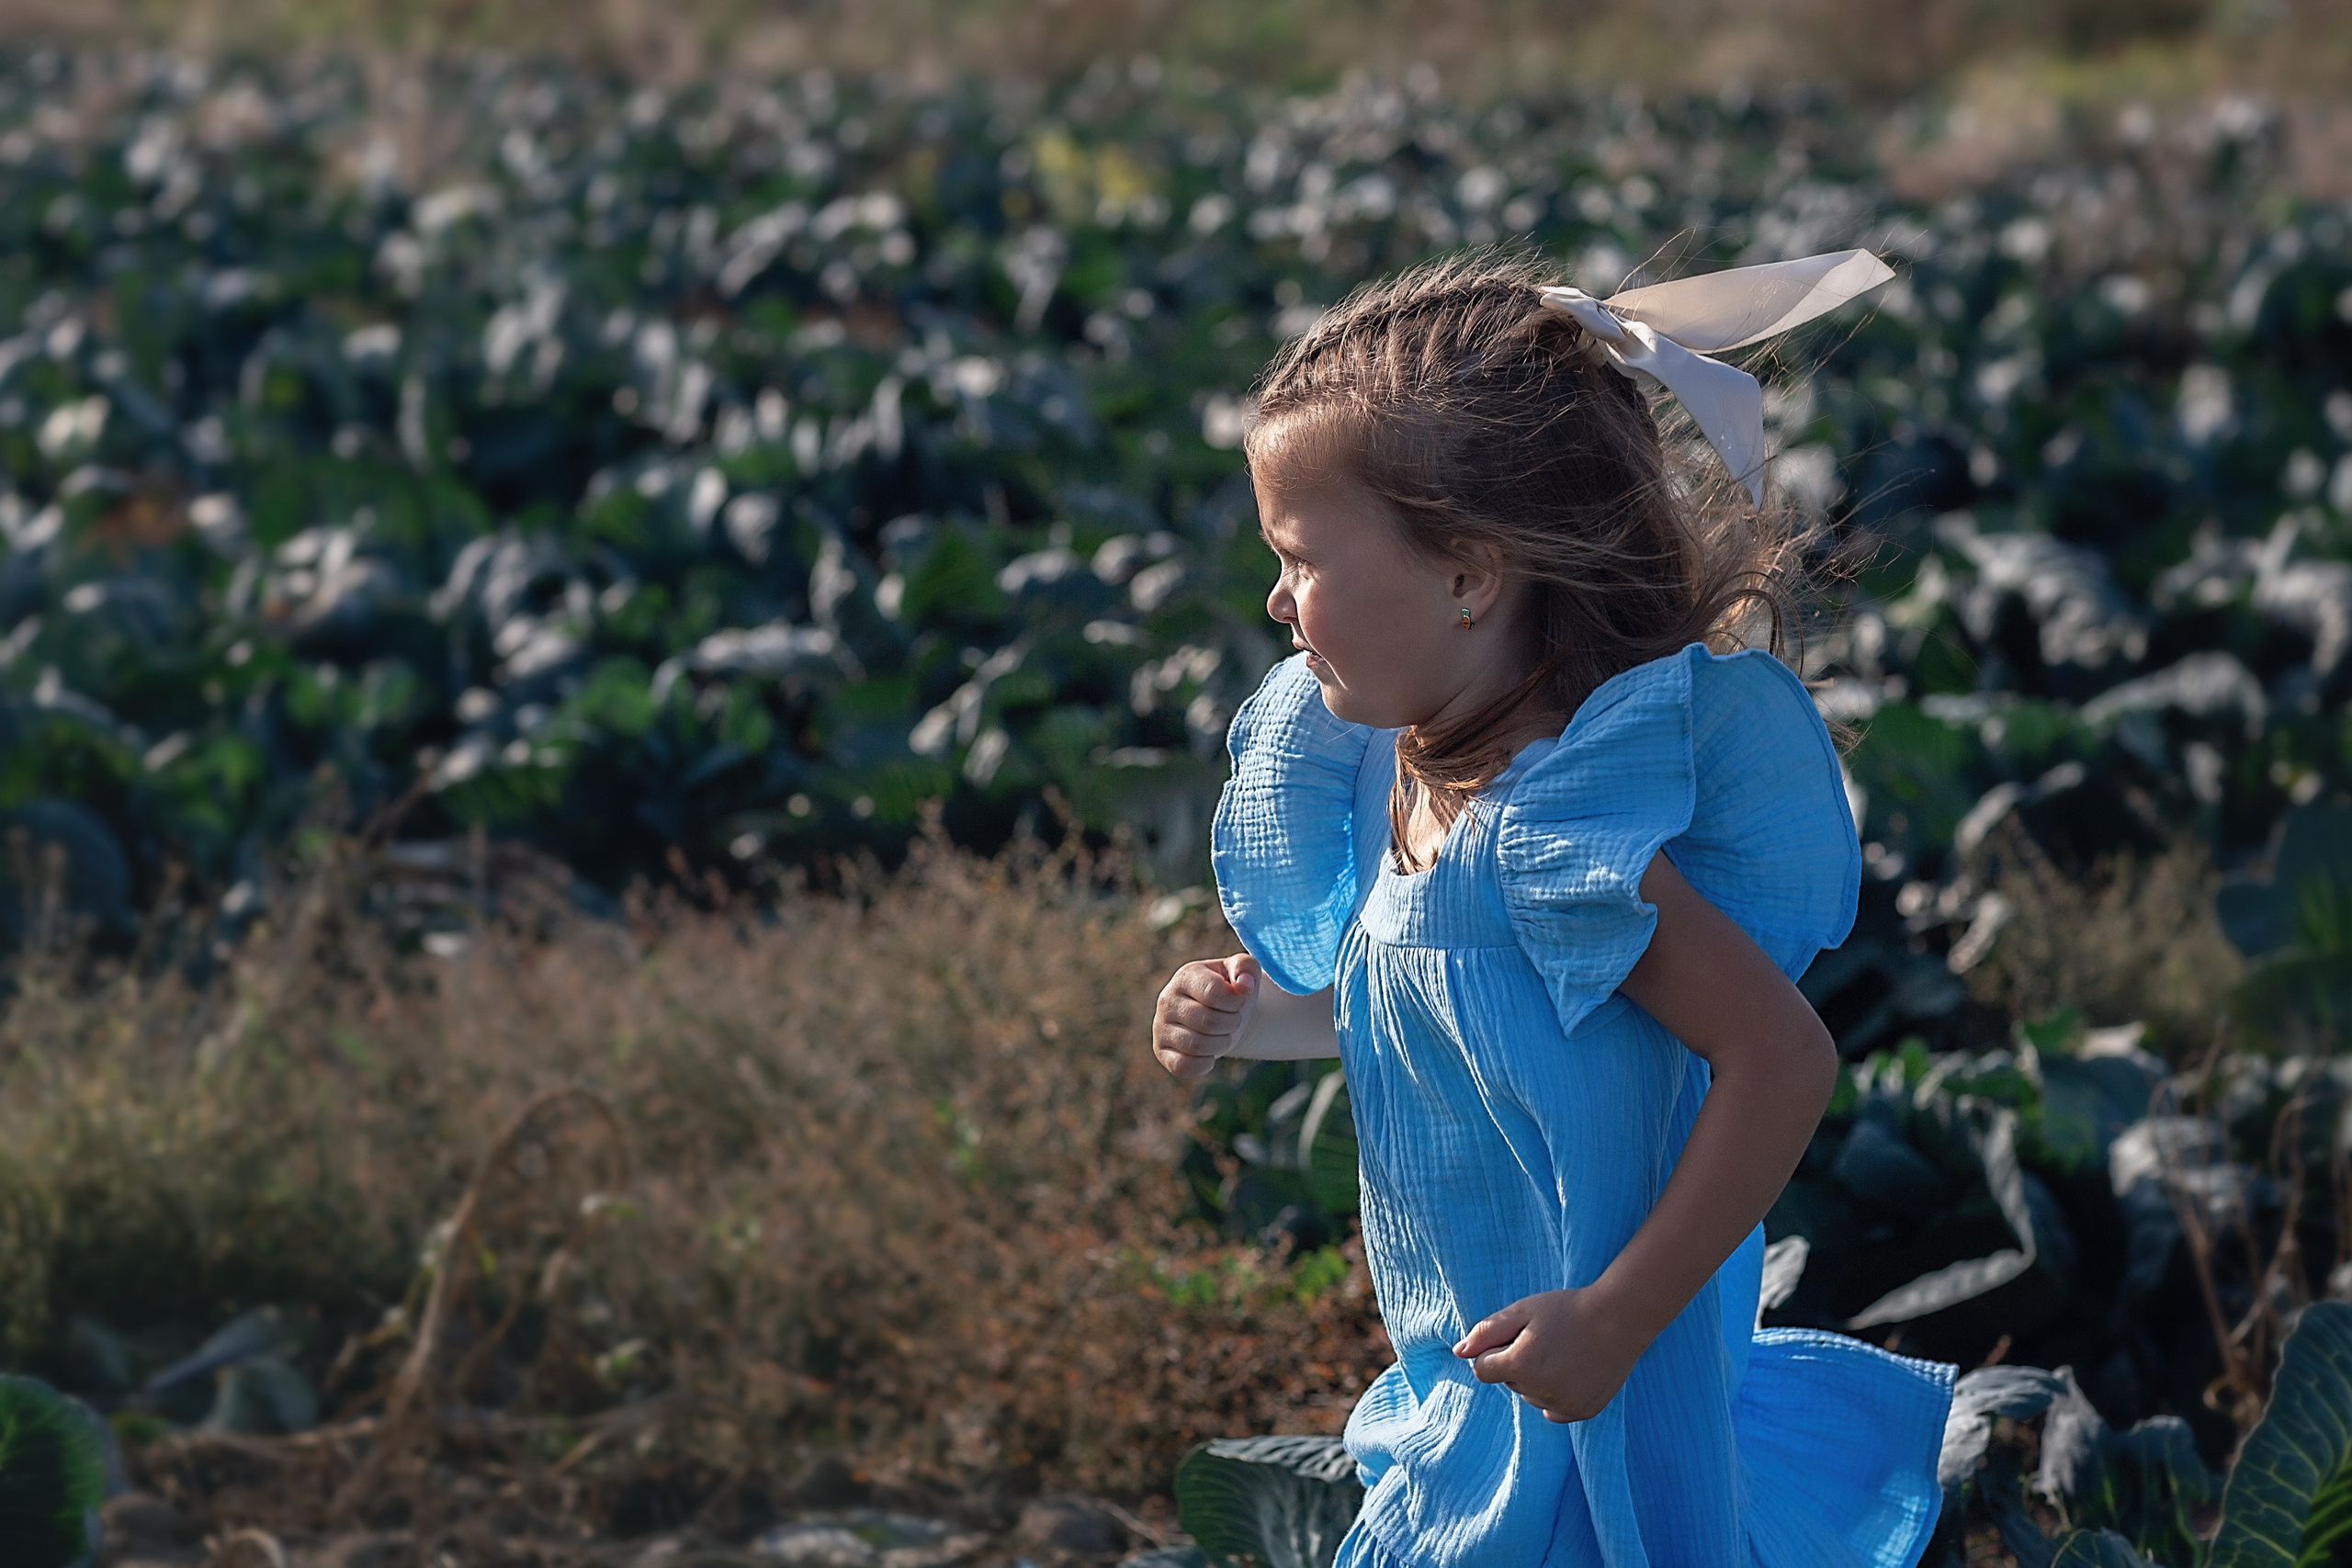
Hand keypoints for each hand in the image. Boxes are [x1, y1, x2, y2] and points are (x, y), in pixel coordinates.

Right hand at [1152, 953, 1259, 1079]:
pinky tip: (1210, 1055)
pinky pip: (1183, 1066)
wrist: (1220, 1013)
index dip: (1236, 1002)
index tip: (1240, 1001)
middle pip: (1208, 1022)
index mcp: (1186, 976)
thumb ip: (1246, 967)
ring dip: (1221, 1043)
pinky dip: (1204, 1064)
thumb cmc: (1230, 990)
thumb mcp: (1242, 971)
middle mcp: (1167, 1000)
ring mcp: (1160, 1026)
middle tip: (1233, 1020)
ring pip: (1197, 1046)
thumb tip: (1244, 985)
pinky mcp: (1161, 1051)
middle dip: (1231, 1024)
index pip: (1213, 992)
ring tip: (1223, 1034)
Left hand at [1453, 1287, 1647, 1422]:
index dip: (1496, 1351)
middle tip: (1547, 1340)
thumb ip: (1486, 1332)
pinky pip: (1553, 1411)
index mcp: (1520, 1366)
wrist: (1619, 1319)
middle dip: (1518, 1363)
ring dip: (1538, 1379)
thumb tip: (1458, 1352)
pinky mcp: (1582, 1412)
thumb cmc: (1567, 1309)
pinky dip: (1556, 1395)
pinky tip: (1573, 1371)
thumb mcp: (1522, 1311)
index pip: (1482, 1370)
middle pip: (1509, 1383)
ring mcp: (1562, 1405)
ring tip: (1563, 1352)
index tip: (1518, 1336)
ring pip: (1531, 1396)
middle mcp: (1538, 1392)